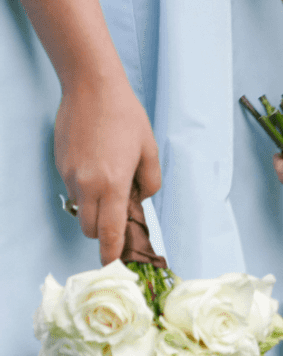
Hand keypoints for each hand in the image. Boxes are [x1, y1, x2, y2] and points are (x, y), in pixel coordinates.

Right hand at [54, 77, 160, 264]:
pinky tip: (98, 165)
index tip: (113, 266)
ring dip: (96, 208)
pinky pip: (73, 189)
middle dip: (105, 231)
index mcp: (112, 184)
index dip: (111, 253)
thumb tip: (139, 200)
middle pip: (91, 228)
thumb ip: (149, 182)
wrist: (91, 88)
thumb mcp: (149, 150)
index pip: (109, 232)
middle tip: (121, 215)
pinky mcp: (60, 165)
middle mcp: (87, 185)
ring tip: (112, 181)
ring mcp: (69, 175)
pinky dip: (86, 189)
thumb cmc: (125, 117)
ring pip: (81, 209)